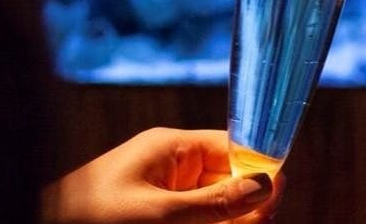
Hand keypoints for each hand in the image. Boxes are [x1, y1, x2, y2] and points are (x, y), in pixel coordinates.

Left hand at [43, 128, 283, 223]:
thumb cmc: (91, 219)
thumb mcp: (160, 215)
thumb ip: (216, 203)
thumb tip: (268, 184)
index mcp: (172, 148)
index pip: (235, 148)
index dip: (259, 173)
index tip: (273, 204)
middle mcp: (171, 166)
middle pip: (229, 181)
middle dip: (244, 207)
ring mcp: (161, 193)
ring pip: (213, 207)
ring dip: (226, 221)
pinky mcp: (153, 214)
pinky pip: (192, 218)